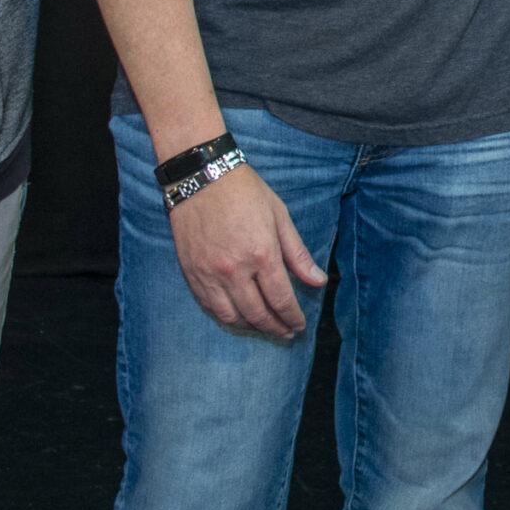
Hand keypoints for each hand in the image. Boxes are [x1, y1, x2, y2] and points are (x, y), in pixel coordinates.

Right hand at [166, 163, 328, 336]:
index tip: (299, 325)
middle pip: (258, 314)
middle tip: (286, 333)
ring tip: (265, 327)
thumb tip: (318, 282)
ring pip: (232, 317)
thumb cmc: (245, 192)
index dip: (292, 317)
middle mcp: (234, 270)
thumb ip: (298, 254)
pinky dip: (226, 317)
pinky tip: (238, 317)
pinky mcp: (191, 273)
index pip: (281, 300)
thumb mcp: (280, 216)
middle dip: (275, 328)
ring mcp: (209, 274)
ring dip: (251, 328)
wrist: (201, 177)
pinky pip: (209, 307)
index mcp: (262, 254)